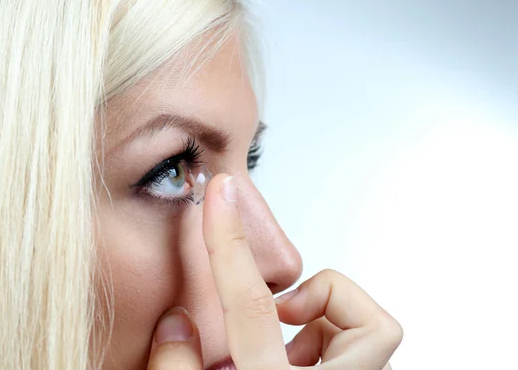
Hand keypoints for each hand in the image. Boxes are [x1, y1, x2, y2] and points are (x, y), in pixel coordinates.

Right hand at [147, 174, 401, 368]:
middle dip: (322, 292)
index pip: (253, 306)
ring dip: (320, 320)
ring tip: (286, 347)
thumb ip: (176, 369)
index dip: (229, 241)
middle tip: (285, 309)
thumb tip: (177, 322)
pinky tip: (294, 361)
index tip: (222, 193)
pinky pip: (357, 346)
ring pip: (369, 327)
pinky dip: (325, 340)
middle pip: (366, 317)